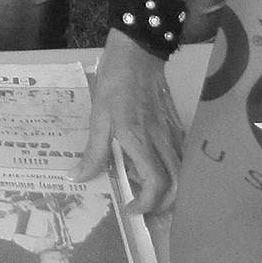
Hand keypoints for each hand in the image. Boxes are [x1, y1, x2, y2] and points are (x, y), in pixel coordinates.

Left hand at [72, 29, 184, 213]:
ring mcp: (174, 135)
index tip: (130, 207)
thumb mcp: (98, 116)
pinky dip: (172, 174)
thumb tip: (78, 177)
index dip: (147, 204)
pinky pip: (181, 159)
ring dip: (170, 192)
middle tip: (141, 206)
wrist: (139, 54)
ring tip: (146, 192)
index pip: (157, 183)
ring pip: (183, 175)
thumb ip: (93, 150)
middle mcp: (163, 142)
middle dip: (163, 205)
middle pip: (177, 186)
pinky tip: (153, 170)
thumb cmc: (115, 83)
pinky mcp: (178, 128)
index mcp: (140, 140)